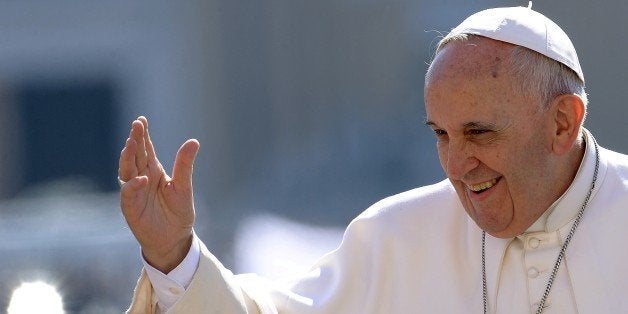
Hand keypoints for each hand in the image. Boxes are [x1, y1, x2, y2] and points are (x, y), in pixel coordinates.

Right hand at [118, 116, 199, 272]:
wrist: (174, 239)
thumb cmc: (178, 212)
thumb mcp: (184, 186)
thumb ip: (185, 165)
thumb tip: (193, 141)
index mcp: (154, 171)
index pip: (146, 149)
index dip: (143, 135)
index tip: (141, 120)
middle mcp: (141, 178)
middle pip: (135, 156)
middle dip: (135, 140)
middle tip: (136, 125)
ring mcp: (134, 192)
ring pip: (127, 171)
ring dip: (128, 158)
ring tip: (131, 144)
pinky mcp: (131, 208)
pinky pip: (129, 194)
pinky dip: (134, 186)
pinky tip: (142, 178)